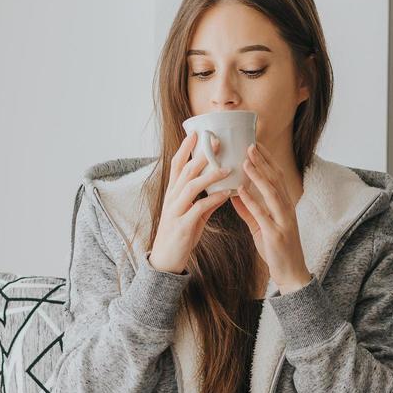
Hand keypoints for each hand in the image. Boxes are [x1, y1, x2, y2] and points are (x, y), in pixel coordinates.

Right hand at [148, 130, 235, 273]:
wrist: (166, 260)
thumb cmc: (180, 234)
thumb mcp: (192, 214)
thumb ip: (205, 201)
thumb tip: (222, 189)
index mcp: (173, 193)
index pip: (177, 164)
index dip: (186, 148)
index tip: (197, 132)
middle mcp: (172, 198)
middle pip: (185, 170)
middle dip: (201, 155)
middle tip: (218, 141)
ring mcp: (176, 211)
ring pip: (191, 186)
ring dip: (210, 175)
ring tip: (227, 167)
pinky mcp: (183, 225)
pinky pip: (198, 208)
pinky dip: (213, 199)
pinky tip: (227, 193)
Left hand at [230, 141, 311, 292]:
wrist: (291, 273)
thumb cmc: (277, 249)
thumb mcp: (260, 227)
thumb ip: (249, 210)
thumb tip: (235, 194)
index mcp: (284, 205)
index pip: (277, 177)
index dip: (267, 160)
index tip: (255, 145)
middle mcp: (286, 209)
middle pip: (276, 180)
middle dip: (263, 161)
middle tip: (249, 144)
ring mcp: (283, 221)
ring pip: (272, 193)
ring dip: (259, 176)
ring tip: (246, 161)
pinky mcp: (276, 234)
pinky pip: (263, 215)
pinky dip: (252, 201)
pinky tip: (241, 191)